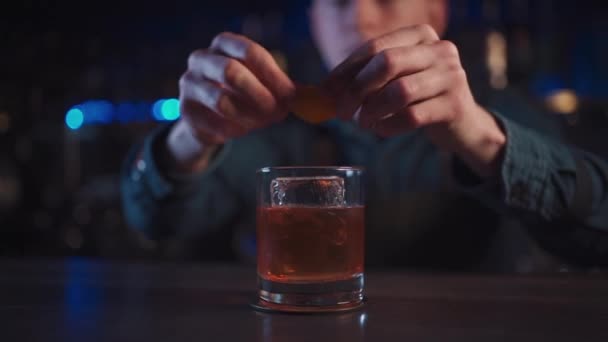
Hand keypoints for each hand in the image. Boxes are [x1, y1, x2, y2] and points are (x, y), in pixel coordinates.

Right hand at [167, 32, 294, 172]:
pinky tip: (241, 129)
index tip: (290, 95)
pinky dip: (234, 130)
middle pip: (231, 71)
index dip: (273, 74)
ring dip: (248, 115)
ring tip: (261, 122)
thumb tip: (301, 97)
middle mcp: (201, 59)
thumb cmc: (240, 96)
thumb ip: (279, 88)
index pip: (250, 51)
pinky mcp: (186, 111)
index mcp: (224, 44)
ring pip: (221, 100)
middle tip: (277, 111)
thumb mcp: (261, 85)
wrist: (207, 120)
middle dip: (260, 94)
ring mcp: (189, 84)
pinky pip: (215, 123)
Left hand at [324, 24, 505, 177]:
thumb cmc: (419, 99)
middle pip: (387, 63)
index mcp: (420, 35)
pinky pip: (412, 117)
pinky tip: (381, 130)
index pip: (374, 47)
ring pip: (400, 91)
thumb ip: (363, 80)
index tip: (325, 92)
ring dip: (373, 111)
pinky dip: (389, 126)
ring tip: (363, 123)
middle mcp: (440, 49)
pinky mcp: (454, 105)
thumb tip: (320, 94)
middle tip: (341, 112)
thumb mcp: (395, 81)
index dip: (345, 70)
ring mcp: (451, 76)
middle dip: (357, 89)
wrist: (462, 123)